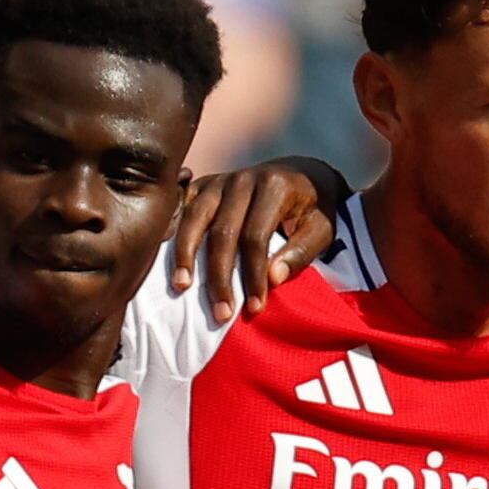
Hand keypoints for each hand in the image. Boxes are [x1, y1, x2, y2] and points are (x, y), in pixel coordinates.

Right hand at [165, 159, 338, 320]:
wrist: (304, 174)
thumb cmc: (315, 209)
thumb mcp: (322, 230)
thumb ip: (301, 253)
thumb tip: (272, 279)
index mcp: (274, 186)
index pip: (256, 237)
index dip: (253, 274)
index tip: (254, 307)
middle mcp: (243, 179)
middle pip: (222, 233)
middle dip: (220, 277)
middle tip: (220, 313)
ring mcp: (220, 180)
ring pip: (195, 219)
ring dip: (186, 255)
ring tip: (182, 286)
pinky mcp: (205, 184)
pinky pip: (183, 208)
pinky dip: (173, 231)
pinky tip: (166, 257)